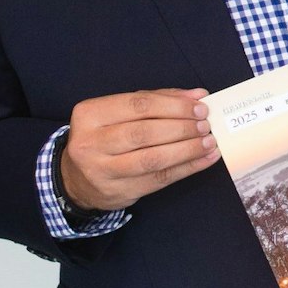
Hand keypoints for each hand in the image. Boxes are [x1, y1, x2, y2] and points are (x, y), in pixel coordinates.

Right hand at [60, 89, 218, 211]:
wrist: (77, 179)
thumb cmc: (106, 136)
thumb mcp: (121, 112)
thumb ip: (158, 100)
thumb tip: (198, 95)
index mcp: (90, 114)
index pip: (138, 105)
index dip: (173, 106)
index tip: (200, 107)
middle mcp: (91, 143)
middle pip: (144, 133)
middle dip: (182, 128)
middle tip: (205, 125)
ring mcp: (102, 171)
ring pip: (153, 159)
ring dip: (188, 149)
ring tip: (209, 141)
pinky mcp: (119, 192)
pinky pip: (161, 179)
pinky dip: (188, 167)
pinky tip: (206, 158)